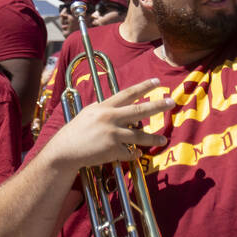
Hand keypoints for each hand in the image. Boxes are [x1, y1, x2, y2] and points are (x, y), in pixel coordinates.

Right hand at [43, 79, 172, 171]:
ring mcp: (112, 134)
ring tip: (163, 140)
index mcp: (104, 107)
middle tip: (172, 102)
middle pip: (139, 110)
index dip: (143, 87)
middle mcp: (110, 118)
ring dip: (153, 139)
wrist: (64, 151)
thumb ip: (105, 109)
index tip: (157, 82)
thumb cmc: (76, 132)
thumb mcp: (89, 114)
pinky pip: (129, 152)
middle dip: (157, 105)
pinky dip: (134, 154)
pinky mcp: (112, 150)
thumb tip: (121, 108)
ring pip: (139, 135)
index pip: (127, 93)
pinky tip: (136, 154)